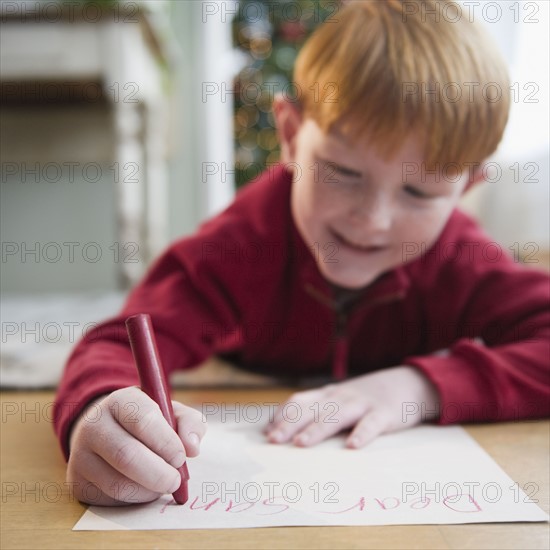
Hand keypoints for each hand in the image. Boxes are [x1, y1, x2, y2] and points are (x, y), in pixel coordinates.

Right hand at [66, 386, 205, 504]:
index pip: (142, 420)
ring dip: (148, 490)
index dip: (165, 442)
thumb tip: (192, 447)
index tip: (181, 456)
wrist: (107, 430)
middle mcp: (94, 425)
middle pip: (126, 456)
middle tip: (176, 480)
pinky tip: (143, 488)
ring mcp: (80, 455)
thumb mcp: (170, 412)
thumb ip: (189, 423)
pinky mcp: (77, 482)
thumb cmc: (147, 422)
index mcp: (119, 401)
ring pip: (118, 483)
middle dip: (158, 473)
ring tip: (162, 482)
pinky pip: (110, 499)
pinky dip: (134, 499)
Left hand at [264, 366, 438, 447]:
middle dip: (290, 424)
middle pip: (311, 409)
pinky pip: (371, 424)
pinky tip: (352, 447)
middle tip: (273, 441)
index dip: (280, 416)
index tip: (265, 433)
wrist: (406, 384)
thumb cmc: (364, 399)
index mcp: (326, 396)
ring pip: (336, 415)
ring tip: (301, 443)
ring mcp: (361, 403)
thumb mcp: (338, 400)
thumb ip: (314, 412)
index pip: (298, 402)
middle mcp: (339, 397)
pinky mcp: (384, 413)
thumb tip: (279, 430)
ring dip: (317, 429)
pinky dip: (362, 434)